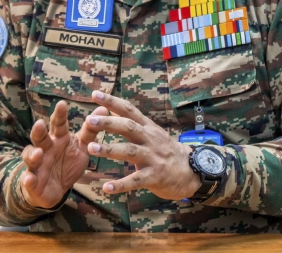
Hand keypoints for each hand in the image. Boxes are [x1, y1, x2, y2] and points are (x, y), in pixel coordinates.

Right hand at [19, 100, 98, 207]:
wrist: (55, 189)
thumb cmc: (68, 163)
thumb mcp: (82, 146)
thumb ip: (91, 130)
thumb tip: (104, 108)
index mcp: (58, 138)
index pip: (58, 124)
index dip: (60, 115)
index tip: (62, 104)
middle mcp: (45, 148)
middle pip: (40, 137)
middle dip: (39, 131)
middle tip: (40, 124)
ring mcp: (36, 164)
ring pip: (31, 157)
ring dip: (33, 155)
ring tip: (38, 153)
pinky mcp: (32, 182)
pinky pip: (29, 180)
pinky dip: (28, 179)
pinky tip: (29, 179)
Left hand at [81, 90, 202, 200]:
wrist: (192, 170)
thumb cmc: (166, 151)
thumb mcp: (153, 133)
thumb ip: (134, 122)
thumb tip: (113, 108)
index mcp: (148, 128)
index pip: (129, 110)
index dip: (112, 101)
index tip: (95, 94)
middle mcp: (150, 139)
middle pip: (128, 127)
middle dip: (108, 123)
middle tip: (89, 120)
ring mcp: (152, 157)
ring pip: (129, 151)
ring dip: (109, 149)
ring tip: (91, 148)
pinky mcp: (154, 176)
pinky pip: (135, 180)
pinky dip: (120, 184)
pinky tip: (106, 187)